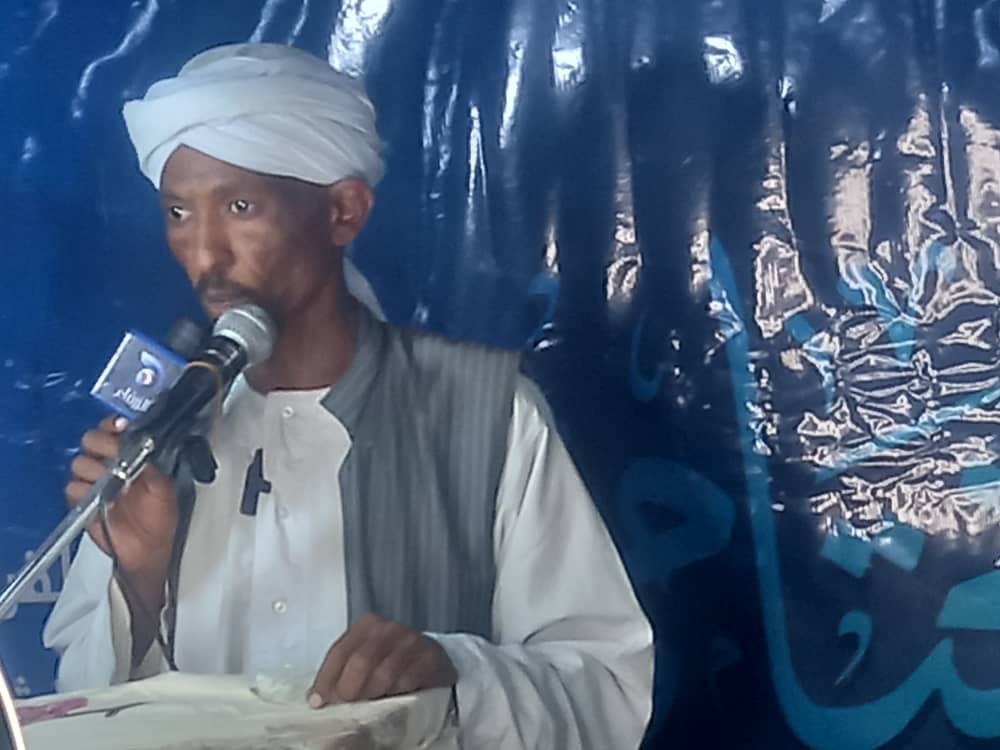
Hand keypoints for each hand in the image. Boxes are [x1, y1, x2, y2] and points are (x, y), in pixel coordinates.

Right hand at [66, 415, 177, 577]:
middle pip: (90, 440)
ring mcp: (95, 483)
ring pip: (79, 463)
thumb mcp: (164, 487)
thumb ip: (152, 466)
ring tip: (112, 482)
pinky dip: (85, 492)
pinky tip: (102, 499)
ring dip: (95, 469)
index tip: (119, 427)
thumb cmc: (160, 516)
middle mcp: (110, 465)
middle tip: (113, 455)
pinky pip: (72, 489)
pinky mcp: (83, 503)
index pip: (112, 429)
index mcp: (130, 456)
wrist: (150, 548)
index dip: (112, 425)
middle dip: (100, 444)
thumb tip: (141, 448)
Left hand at [308, 613, 456, 706]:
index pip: (340, 651)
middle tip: (346, 704)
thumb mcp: (365, 657)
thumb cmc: (390, 659)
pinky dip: (394, 693)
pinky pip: (407, 680)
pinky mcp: (428, 658)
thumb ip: (342, 670)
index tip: (318, 701)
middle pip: (361, 660)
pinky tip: (390, 699)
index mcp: (367, 624)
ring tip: (367, 705)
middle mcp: (388, 628)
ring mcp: (411, 641)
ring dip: (372, 693)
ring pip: (384, 672)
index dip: (326, 678)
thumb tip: (316, 697)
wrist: (430, 658)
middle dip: (348, 687)